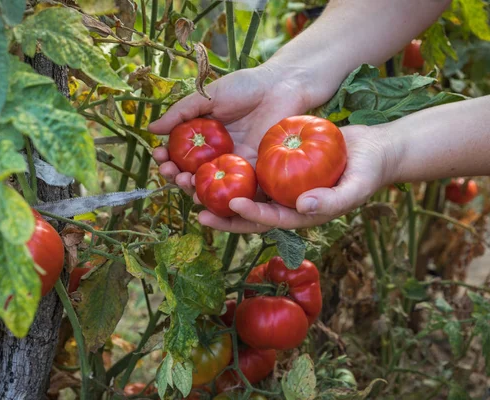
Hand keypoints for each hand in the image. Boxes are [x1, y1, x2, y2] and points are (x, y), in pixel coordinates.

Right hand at [150, 65, 311, 193]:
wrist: (281, 87)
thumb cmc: (245, 87)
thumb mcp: (208, 96)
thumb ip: (181, 113)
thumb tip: (151, 129)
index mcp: (203, 138)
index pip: (179, 154)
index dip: (166, 158)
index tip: (159, 156)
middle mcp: (216, 155)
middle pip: (191, 174)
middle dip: (176, 177)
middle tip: (171, 173)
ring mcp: (234, 165)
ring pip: (210, 185)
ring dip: (194, 189)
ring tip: (186, 183)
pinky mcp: (255, 172)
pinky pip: (236, 189)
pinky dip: (222, 196)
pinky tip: (210, 194)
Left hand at [197, 125, 397, 232]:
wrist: (373, 150)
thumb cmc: (368, 172)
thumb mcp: (355, 187)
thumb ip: (332, 200)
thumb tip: (303, 207)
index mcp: (299, 215)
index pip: (270, 219)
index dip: (250, 215)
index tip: (232, 204)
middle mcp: (284, 203)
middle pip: (248, 212)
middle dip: (222, 213)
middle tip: (196, 207)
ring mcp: (279, 185)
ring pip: (245, 190)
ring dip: (219, 191)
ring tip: (194, 183)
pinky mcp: (277, 167)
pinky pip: (252, 168)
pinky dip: (233, 166)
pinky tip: (213, 156)